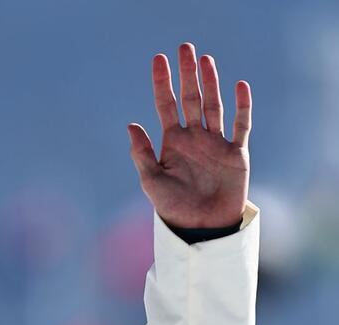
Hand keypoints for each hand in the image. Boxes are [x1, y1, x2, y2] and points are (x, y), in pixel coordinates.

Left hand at [127, 43, 250, 228]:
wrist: (200, 227)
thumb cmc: (172, 207)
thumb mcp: (151, 181)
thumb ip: (142, 154)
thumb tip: (130, 125)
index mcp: (172, 141)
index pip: (166, 104)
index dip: (162, 82)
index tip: (158, 59)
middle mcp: (194, 137)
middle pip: (191, 98)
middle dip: (187, 74)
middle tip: (184, 48)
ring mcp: (215, 143)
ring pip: (214, 105)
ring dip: (211, 83)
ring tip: (206, 60)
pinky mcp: (236, 153)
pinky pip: (240, 125)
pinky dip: (242, 107)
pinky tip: (240, 86)